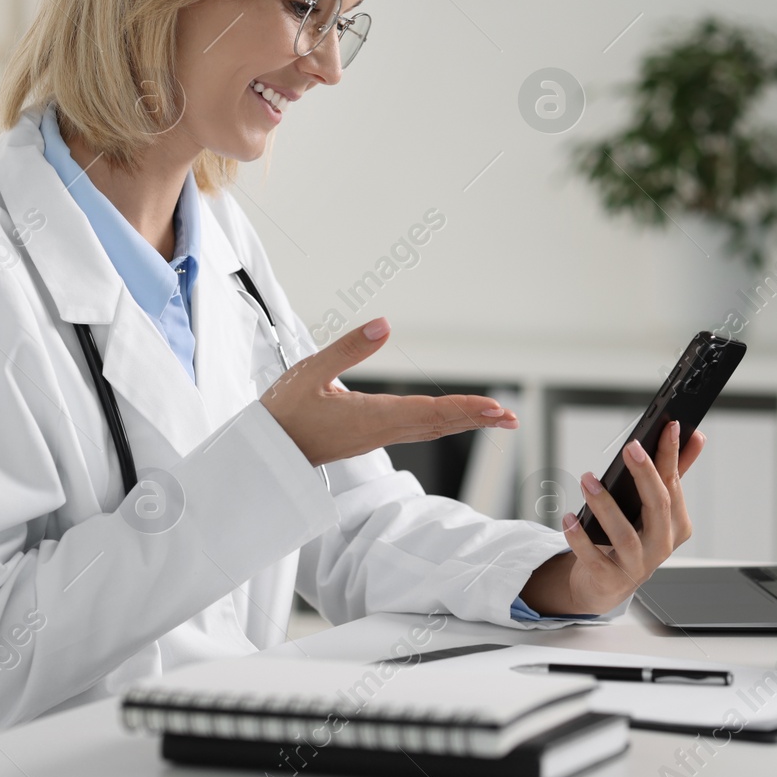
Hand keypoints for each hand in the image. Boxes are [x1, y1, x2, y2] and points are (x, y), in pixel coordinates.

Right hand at [260, 318, 516, 467]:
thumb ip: (348, 347)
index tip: (493, 409)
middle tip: (511, 418)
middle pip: (437, 424)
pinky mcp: (370, 435)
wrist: (266, 452)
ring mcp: (376, 435)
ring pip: (430, 429)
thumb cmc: (283, 411)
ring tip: (495, 420)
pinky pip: (416, 429)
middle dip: (475, 420)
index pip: (428, 412)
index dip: (464, 409)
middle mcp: (380, 430)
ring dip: (464, 423)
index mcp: (370, 416)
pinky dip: (442, 423)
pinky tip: (452, 419)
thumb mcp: (310, 371)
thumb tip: (385, 324)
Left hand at [520, 420, 705, 615]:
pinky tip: (569, 518)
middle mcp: (661, 545)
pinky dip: (580, 538)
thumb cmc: (633, 538)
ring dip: (605, 505)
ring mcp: (637, 566)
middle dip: (645, 475)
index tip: (669, 426)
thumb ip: (672, 473)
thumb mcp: (652, 507)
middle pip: (658, 507)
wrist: (607, 584)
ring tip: (587, 480)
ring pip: (624, 535)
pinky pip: (594, 558)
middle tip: (630, 447)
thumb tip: (695, 436)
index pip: (674, 483)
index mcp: (676, 524)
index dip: (672, 454)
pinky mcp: (610, 580)